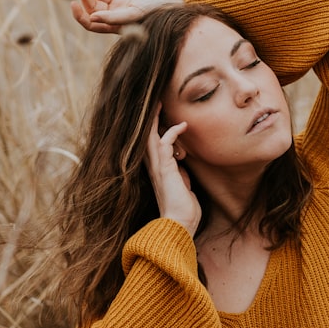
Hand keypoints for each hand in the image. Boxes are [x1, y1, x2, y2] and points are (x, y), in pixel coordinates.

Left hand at [70, 0, 182, 33]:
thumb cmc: (160, 8)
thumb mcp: (135, 13)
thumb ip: (114, 17)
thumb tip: (91, 18)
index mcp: (118, 25)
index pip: (92, 24)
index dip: (80, 16)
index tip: (73, 4)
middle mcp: (118, 13)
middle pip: (93, 7)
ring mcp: (123, 0)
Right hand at [146, 112, 200, 234]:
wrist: (179, 225)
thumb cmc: (183, 210)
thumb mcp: (183, 187)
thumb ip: (180, 175)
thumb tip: (183, 166)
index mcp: (157, 171)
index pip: (151, 144)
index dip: (153, 128)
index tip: (159, 114)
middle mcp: (153, 167)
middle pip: (145, 137)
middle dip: (148, 119)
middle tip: (153, 101)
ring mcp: (158, 168)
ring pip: (150, 137)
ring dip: (154, 119)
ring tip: (158, 103)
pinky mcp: (165, 169)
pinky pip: (164, 144)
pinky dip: (172, 132)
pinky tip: (182, 125)